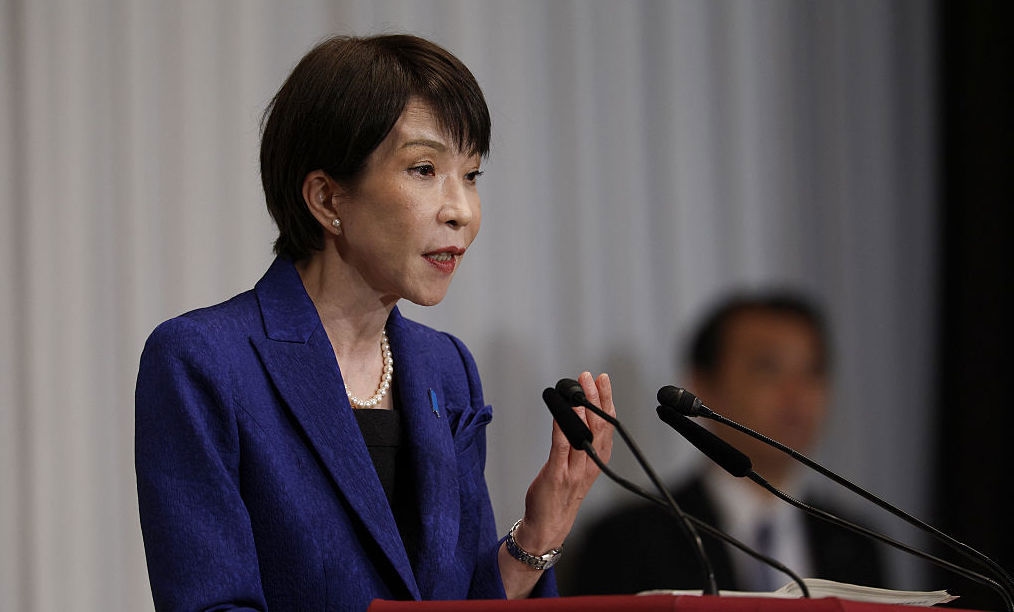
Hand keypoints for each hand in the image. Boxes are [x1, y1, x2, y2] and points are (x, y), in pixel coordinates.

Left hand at [513, 371, 614, 559]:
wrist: (548, 526)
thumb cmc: (560, 494)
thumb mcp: (577, 466)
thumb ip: (580, 443)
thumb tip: (575, 412)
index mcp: (598, 459)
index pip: (607, 424)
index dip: (607, 400)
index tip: (603, 379)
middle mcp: (591, 463)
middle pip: (599, 425)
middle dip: (596, 397)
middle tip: (590, 376)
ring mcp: (574, 469)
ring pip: (584, 433)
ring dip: (582, 408)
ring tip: (578, 387)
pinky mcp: (557, 474)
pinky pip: (562, 446)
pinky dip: (563, 426)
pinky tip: (561, 410)